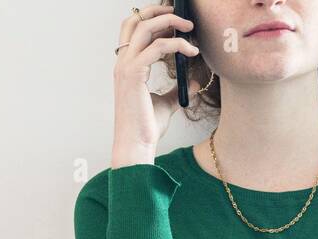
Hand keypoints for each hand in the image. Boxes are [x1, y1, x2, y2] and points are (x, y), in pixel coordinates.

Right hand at [111, 4, 200, 167]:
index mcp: (126, 67)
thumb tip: (194, 82)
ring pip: (145, 28)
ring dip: (169, 22)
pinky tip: (191, 51)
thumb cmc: (146, 129)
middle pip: (135, 21)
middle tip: (182, 16)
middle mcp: (122, 64)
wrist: (137, 146)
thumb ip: (176, 90)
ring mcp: (126, 68)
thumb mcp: (166, 104)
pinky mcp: (134, 74)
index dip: (151, 19)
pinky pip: (158, 47)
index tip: (173, 20)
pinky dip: (177, 44)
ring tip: (189, 28)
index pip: (133, 30)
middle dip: (159, 11)